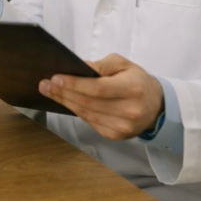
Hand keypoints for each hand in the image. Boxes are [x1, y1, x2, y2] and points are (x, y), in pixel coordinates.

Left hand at [38, 53, 163, 140]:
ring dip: (64, 102)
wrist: (156, 105)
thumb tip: (79, 68)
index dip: (74, 84)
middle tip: (44, 84)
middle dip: (62, 92)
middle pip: (88, 102)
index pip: (97, 88)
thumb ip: (101, 65)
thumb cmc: (136, 80)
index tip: (54, 78)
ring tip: (48, 91)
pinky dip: (75, 111)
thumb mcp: (123, 64)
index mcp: (132, 89)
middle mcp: (129, 111)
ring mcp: (123, 127)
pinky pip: (89, 122)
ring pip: (85, 114)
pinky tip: (65, 102)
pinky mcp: (116, 135)